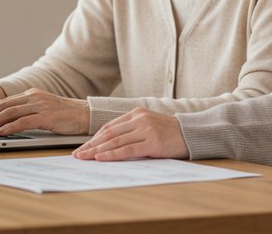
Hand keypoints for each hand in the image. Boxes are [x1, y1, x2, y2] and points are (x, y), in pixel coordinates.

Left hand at [0, 89, 88, 135]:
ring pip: (9, 113)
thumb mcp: (44, 110)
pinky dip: (9, 127)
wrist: (86, 115)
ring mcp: (40, 105)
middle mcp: (34, 97)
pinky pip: (23, 121)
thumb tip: (9, 123)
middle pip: (3, 106)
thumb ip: (29, 112)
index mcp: (31, 94)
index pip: (4, 102)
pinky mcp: (47, 116)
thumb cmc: (66, 116)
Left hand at [72, 108, 188, 160]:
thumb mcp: (149, 125)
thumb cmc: (170, 132)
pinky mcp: (153, 143)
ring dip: (97, 150)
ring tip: (85, 157)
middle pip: (109, 133)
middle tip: (78, 154)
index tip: (83, 147)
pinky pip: (127, 150)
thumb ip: (132, 130)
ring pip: (115, 141)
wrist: (192, 134)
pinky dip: (112, 154)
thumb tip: (109, 144)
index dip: (94, 138)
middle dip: (91, 145)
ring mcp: (146, 130)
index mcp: (136, 113)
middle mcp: (140, 119)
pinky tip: (101, 158)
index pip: (109, 126)